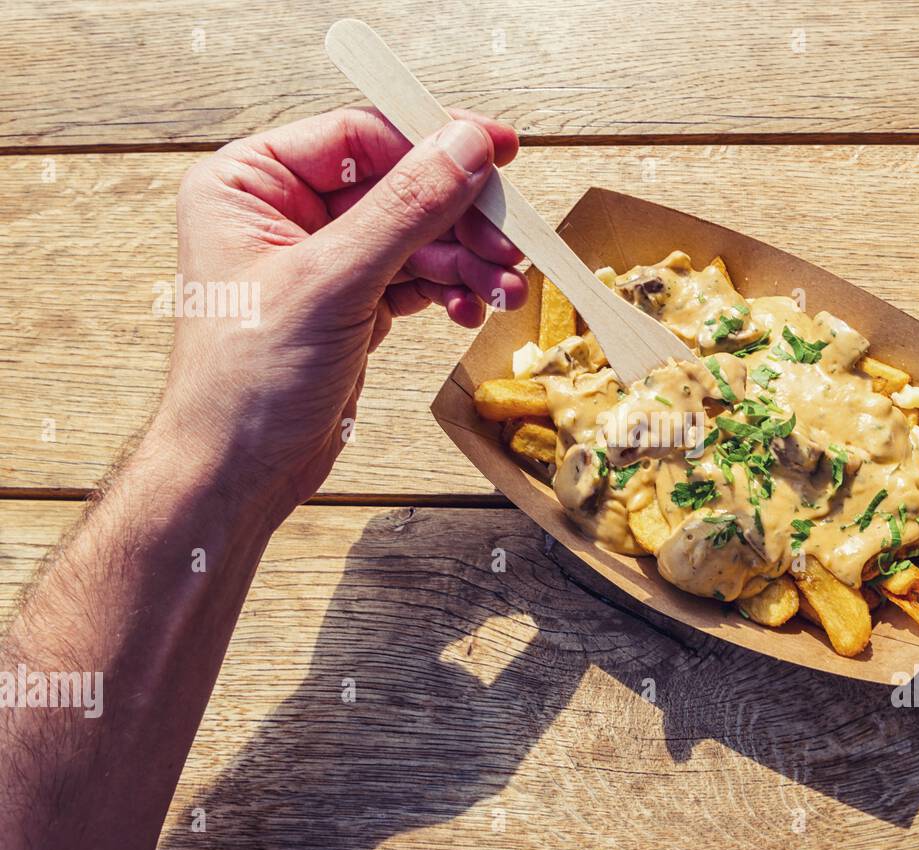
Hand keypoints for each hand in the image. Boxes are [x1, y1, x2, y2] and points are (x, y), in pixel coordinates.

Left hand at [158, 107, 527, 522]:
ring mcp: (322, 261)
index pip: (359, 136)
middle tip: (509, 242)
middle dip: (460, 218)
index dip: (432, 140)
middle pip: (399, 186)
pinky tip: (469, 310)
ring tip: (502, 289)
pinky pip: (416, 277)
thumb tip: (465, 146)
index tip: (497, 148)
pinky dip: (450, 290)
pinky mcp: (351, 303)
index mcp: (251, 184)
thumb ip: (404, 209)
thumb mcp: (330, 282)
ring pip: (417, 236)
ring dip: (466, 261)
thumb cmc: (246, 383)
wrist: (239, 474)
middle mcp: (284, 213)